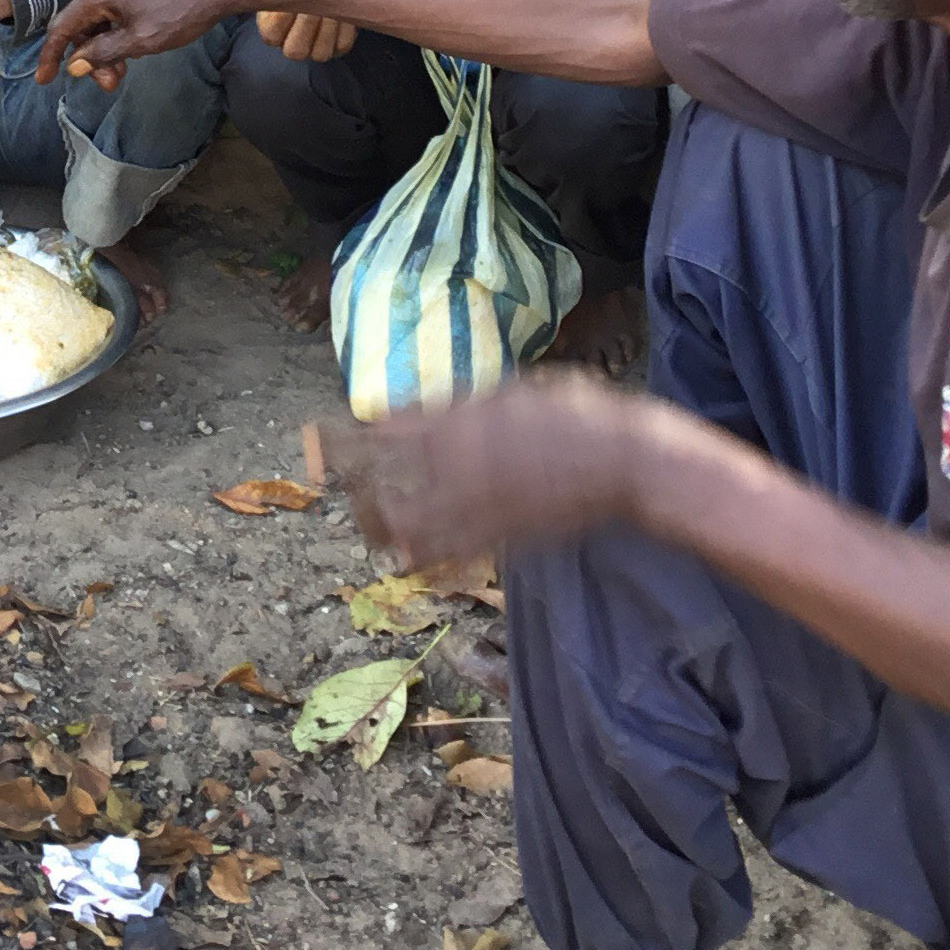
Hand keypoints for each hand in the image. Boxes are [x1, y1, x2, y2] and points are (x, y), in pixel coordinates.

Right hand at [35, 0, 246, 92]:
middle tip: (111, 83)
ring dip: (107, 45)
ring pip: (100, 15)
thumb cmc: (183, 9)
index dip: (51, 56)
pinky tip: (135, 44)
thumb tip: (75, 64)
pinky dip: (118, 28)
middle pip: (82, 23)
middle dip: (92, 56)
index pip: (63, 26)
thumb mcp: (140, 40)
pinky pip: (114, 4)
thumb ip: (103, 54)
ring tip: (126, 68)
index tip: (44, 80)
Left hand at [316, 373, 671, 567]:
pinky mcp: (497, 538)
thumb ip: (456, 404)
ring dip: (380, 529)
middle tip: (343, 489)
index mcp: (457, 419)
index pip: (378, 432)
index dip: (345, 440)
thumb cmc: (573, 414)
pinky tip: (410, 555)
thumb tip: (406, 413)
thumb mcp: (508, 392)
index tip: (325, 440)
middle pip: (376, 484)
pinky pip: (440, 557)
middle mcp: (455, 463)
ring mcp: (476, 505)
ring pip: (401, 530)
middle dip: (351, 489)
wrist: (624, 458)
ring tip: (372, 527)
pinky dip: (417, 557)